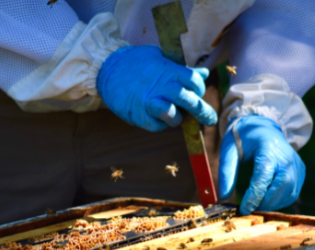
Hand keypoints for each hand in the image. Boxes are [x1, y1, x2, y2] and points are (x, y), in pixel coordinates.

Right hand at [96, 46, 216, 131]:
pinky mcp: (138, 115)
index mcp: (170, 71)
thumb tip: (203, 73)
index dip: (200, 89)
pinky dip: (159, 124)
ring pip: (175, 117)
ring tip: (172, 114)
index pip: (196, 82)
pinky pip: (157, 126)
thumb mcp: (159, 58)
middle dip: (203, 112)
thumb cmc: (134, 62)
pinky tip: (154, 116)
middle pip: (191, 101)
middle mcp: (163, 87)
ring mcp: (150, 102)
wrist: (105, 68)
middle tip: (209, 119)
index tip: (197, 93)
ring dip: (177, 118)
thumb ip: (181, 68)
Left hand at [219, 116, 304, 214]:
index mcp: (268, 150)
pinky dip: (281, 200)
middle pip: (282, 186)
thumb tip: (223, 196)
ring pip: (291, 192)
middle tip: (249, 209)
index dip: (254, 196)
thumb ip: (226, 172)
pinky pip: (294, 191)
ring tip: (256, 205)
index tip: (243, 209)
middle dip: (266, 202)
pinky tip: (267, 200)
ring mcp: (296, 164)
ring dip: (274, 204)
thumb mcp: (229, 151)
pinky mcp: (300, 170)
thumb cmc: (243, 138)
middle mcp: (287, 158)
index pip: (264, 177)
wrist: (263, 127)